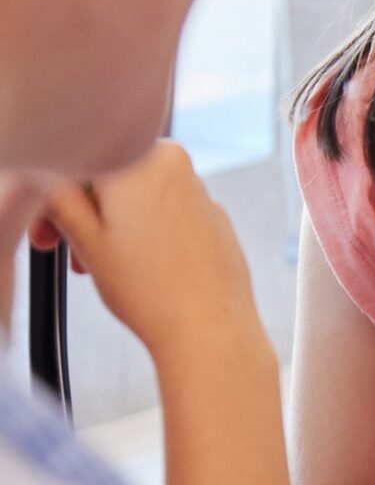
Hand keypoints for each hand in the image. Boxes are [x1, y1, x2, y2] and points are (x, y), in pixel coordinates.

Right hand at [38, 142, 263, 365]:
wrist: (208, 326)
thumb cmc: (149, 287)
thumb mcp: (86, 240)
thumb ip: (61, 200)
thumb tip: (53, 184)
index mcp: (142, 159)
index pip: (81, 166)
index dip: (57, 201)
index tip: (50, 233)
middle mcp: (176, 165)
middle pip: (112, 181)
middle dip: (85, 216)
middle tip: (72, 255)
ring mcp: (200, 192)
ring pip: (138, 199)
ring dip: (112, 228)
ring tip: (103, 268)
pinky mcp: (214, 218)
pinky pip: (167, 216)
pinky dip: (145, 234)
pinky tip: (139, 269)